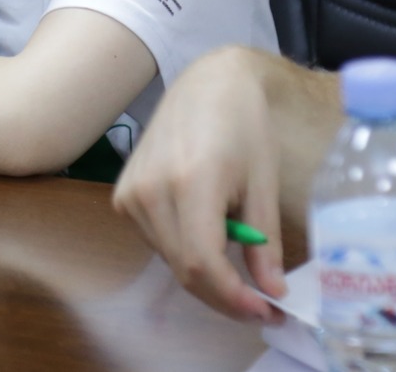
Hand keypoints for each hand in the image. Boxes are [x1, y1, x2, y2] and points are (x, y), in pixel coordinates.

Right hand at [112, 46, 292, 322]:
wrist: (207, 84)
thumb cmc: (243, 125)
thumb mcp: (263, 183)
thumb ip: (264, 240)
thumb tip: (271, 292)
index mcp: (190, 182)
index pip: (202, 263)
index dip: (234, 298)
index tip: (266, 310)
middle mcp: (151, 191)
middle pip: (184, 270)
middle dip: (224, 296)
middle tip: (261, 304)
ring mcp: (131, 194)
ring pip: (170, 260)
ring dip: (206, 276)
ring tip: (239, 266)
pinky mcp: (124, 195)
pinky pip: (158, 242)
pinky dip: (186, 252)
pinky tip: (209, 236)